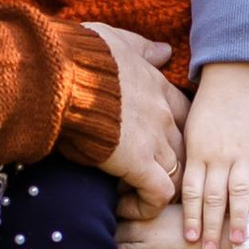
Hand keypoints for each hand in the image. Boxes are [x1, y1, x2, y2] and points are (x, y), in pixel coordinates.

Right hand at [84, 23, 185, 209]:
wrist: (60, 75)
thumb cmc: (80, 56)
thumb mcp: (117, 41)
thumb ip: (143, 49)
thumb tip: (165, 51)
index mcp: (158, 87)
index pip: (184, 116)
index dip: (172, 133)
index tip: (148, 146)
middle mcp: (163, 115)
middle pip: (187, 149)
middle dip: (170, 166)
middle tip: (140, 177)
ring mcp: (155, 140)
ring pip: (180, 175)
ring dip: (158, 190)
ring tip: (128, 196)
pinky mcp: (139, 164)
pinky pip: (159, 196)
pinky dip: (145, 206)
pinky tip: (122, 207)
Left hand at [180, 59, 248, 248]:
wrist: (233, 80)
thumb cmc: (206, 110)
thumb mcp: (187, 133)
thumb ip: (185, 162)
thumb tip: (174, 192)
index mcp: (197, 153)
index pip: (191, 192)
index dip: (190, 217)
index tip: (189, 240)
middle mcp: (219, 156)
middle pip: (214, 198)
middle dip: (211, 227)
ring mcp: (243, 152)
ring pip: (240, 191)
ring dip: (239, 219)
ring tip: (239, 243)